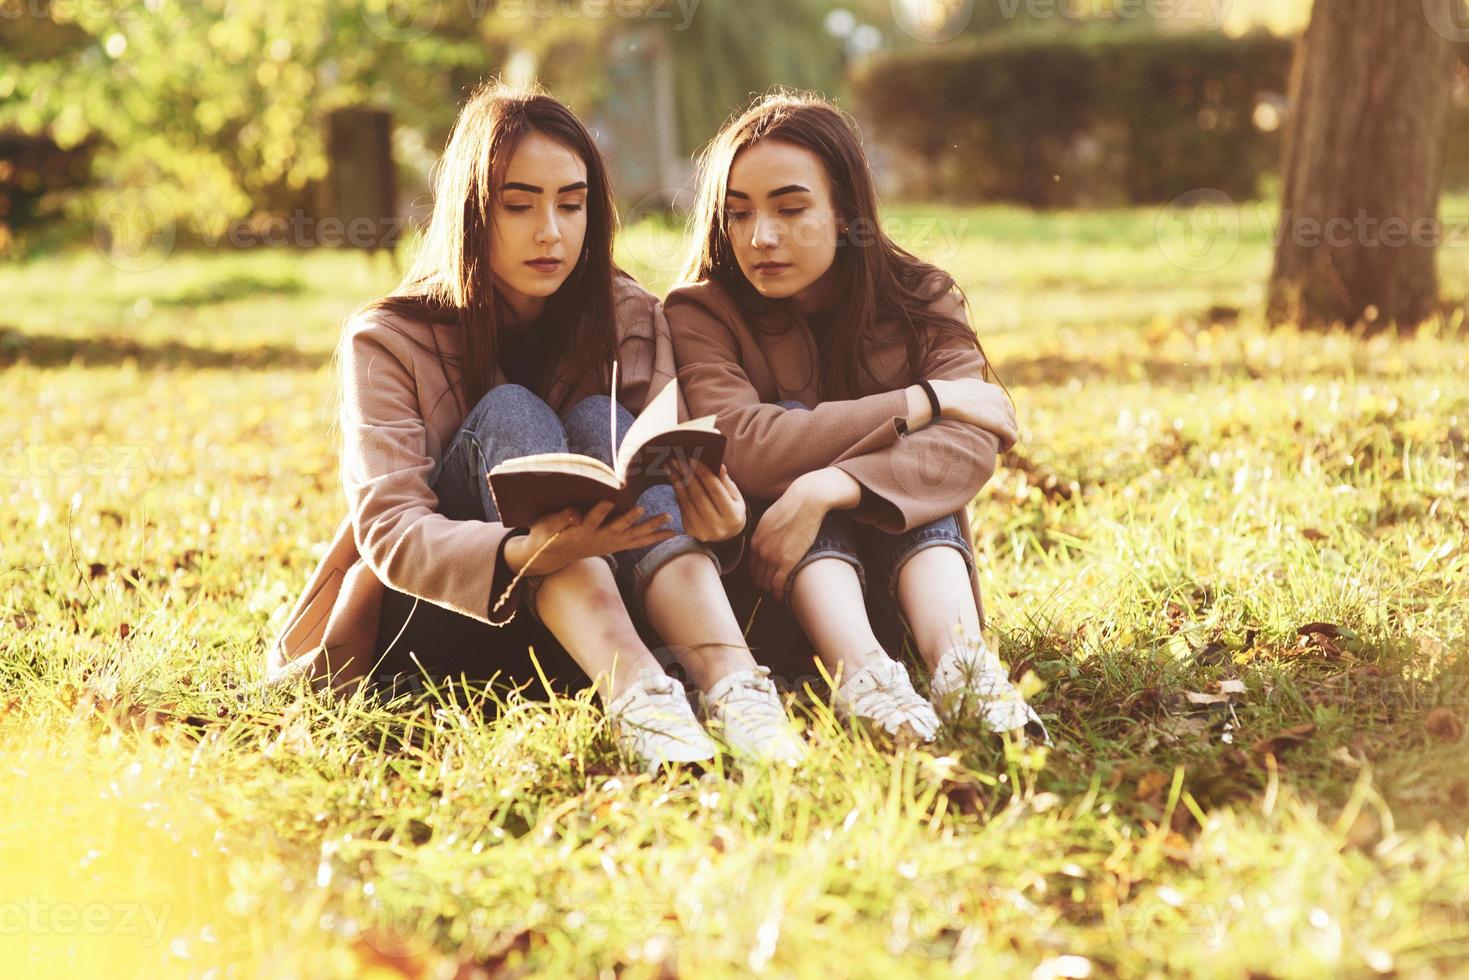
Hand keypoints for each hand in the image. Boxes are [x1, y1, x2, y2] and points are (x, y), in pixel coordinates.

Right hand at [506, 501, 673, 577]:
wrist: (551, 558)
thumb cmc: (546, 536)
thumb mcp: (546, 527)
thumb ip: (559, 519)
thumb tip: (574, 514)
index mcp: (579, 533)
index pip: (590, 521)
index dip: (599, 512)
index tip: (608, 500)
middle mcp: (597, 540)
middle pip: (618, 530)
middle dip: (632, 520)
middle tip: (644, 509)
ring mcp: (607, 544)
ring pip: (632, 537)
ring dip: (651, 529)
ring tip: (669, 519)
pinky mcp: (613, 546)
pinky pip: (636, 542)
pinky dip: (653, 537)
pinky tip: (669, 532)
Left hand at [669, 459, 745, 542]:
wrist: (727, 532)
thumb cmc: (732, 508)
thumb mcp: (735, 495)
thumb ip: (726, 481)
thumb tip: (719, 465)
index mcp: (733, 516)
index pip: (715, 490)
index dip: (703, 473)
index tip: (691, 459)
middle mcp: (718, 527)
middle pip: (698, 496)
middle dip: (686, 476)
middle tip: (676, 460)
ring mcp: (703, 532)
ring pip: (687, 502)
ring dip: (677, 482)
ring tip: (670, 467)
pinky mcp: (691, 531)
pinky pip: (682, 508)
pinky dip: (677, 493)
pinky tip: (673, 480)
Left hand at [749, 468, 857, 597]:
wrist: (805, 502)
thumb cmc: (791, 508)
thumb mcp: (769, 520)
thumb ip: (764, 535)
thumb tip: (766, 543)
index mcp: (755, 541)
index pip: (751, 568)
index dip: (758, 576)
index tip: (766, 581)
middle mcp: (760, 551)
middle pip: (757, 578)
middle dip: (764, 586)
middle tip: (774, 590)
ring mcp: (773, 557)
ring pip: (766, 583)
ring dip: (772, 591)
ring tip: (780, 594)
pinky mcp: (787, 561)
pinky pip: (778, 585)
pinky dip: (779, 594)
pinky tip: (783, 598)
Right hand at [929, 378, 1017, 449]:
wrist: (947, 397)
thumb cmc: (948, 393)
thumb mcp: (962, 386)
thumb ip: (970, 389)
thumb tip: (963, 393)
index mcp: (994, 391)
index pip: (1004, 406)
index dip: (999, 417)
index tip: (989, 426)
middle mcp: (1001, 399)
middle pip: (1011, 417)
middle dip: (1005, 428)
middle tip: (994, 439)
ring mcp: (1002, 411)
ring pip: (1013, 428)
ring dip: (1005, 438)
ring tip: (995, 446)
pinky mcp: (1000, 424)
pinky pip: (1012, 438)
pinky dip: (1007, 445)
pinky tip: (998, 451)